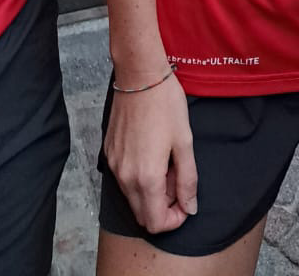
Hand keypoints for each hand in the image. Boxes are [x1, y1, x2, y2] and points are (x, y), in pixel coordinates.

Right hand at [104, 79, 196, 235]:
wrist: (139, 75)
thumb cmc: (165, 104)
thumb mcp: (184, 142)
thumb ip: (188, 180)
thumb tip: (190, 207)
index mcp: (146, 177)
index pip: (156, 223)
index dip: (175, 219)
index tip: (186, 200)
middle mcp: (125, 177)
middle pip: (142, 216)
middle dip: (164, 206)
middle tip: (178, 178)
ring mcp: (114, 166)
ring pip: (132, 199)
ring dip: (151, 192)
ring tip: (166, 163)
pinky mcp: (108, 153)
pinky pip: (123, 180)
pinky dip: (139, 178)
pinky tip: (151, 153)